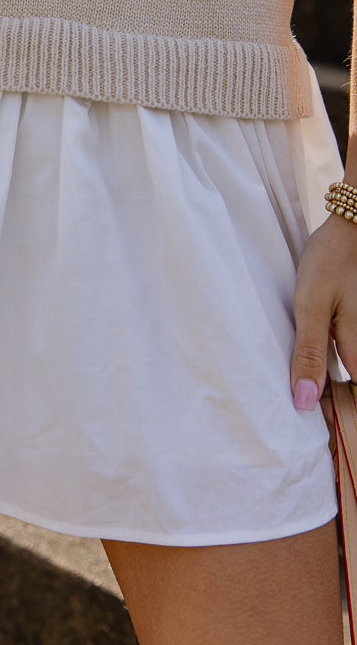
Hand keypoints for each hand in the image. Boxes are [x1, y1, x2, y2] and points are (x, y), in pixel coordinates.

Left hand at [290, 213, 356, 409]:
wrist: (349, 225)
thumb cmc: (330, 262)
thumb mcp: (310, 306)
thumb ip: (309, 353)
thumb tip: (305, 402)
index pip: (349, 398)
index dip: (329, 414)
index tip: (303, 419)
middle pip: (348, 386)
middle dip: (324, 399)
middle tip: (293, 405)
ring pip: (344, 369)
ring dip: (322, 380)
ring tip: (294, 388)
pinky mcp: (351, 324)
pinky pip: (340, 351)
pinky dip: (322, 360)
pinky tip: (304, 359)